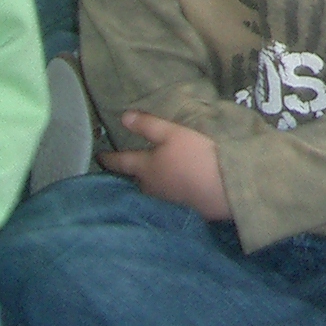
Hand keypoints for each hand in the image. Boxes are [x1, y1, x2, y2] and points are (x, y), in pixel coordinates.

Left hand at [100, 112, 230, 220]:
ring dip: (150, 183)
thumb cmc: (197, 155)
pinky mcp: (184, 208)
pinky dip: (168, 191)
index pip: (121, 162)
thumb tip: (123, 117)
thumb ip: (148, 126)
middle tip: (129, 167)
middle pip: (136, 180)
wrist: (226, 188)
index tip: (99, 156)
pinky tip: (177, 187)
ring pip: (152, 190)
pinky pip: (169, 199)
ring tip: (154, 176)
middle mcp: (151, 187)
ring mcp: (167, 201)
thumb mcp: (173, 133)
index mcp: (146, 168)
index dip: (109, 158)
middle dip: (132, 174)